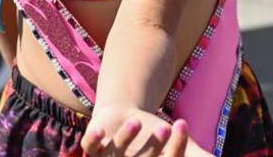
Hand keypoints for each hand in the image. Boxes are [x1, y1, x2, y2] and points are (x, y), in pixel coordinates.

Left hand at [82, 107, 207, 156]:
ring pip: (117, 154)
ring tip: (138, 121)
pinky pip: (89, 147)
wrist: (127, 118)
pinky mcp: (93, 146)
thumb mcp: (180, 146)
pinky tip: (101, 132)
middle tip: (166, 128)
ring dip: (127, 138)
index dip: (175, 151)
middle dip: (154, 147)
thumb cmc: (157, 138)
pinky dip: (93, 141)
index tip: (182, 127)